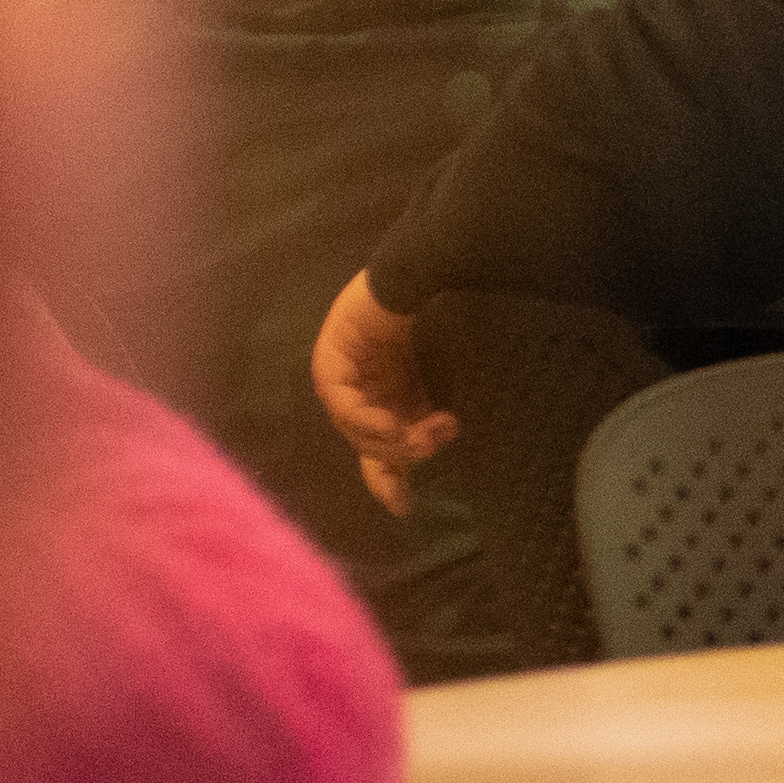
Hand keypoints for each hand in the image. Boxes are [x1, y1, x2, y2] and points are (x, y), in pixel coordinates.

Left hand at [309, 272, 448, 517]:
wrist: (433, 272)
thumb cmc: (453, 319)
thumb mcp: (451, 378)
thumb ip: (441, 414)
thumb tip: (453, 449)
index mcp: (393, 394)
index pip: (381, 446)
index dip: (389, 479)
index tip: (404, 510)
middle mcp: (363, 390)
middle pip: (368, 444)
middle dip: (397, 459)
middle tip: (425, 463)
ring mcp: (343, 377)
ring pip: (357, 431)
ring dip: (392, 441)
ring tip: (427, 436)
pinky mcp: (330, 363)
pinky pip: (344, 405)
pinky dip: (368, 420)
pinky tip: (395, 422)